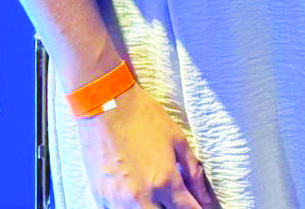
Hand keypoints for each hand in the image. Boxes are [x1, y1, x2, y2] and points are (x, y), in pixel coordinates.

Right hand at [75, 84, 219, 208]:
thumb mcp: (177, 140)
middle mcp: (140, 197)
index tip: (202, 206)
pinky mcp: (99, 198)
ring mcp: (117, 201)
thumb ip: (193, 172)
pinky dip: (131, 207)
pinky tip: (136, 195)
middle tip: (178, 200)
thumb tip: (205, 196)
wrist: (105, 105)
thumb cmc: (142, 118)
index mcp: (163, 182)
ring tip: (158, 196)